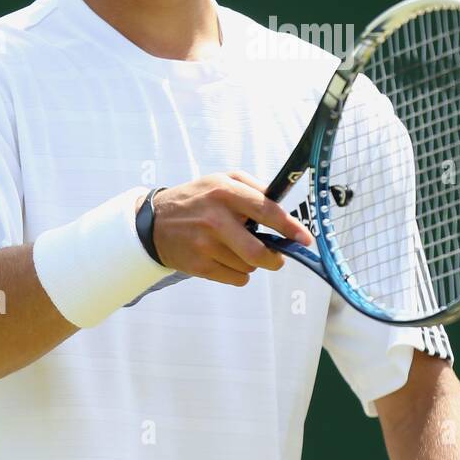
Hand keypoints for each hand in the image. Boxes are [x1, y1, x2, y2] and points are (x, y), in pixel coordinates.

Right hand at [145, 171, 314, 285]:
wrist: (154, 222)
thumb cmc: (197, 199)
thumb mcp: (222, 181)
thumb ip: (254, 189)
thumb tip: (283, 208)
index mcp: (225, 192)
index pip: (266, 211)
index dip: (290, 227)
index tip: (305, 239)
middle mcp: (215, 218)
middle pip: (259, 251)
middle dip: (275, 258)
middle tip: (277, 257)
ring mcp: (205, 244)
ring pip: (249, 266)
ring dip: (252, 262)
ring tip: (236, 248)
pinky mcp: (199, 265)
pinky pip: (236, 278)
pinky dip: (239, 273)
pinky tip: (225, 258)